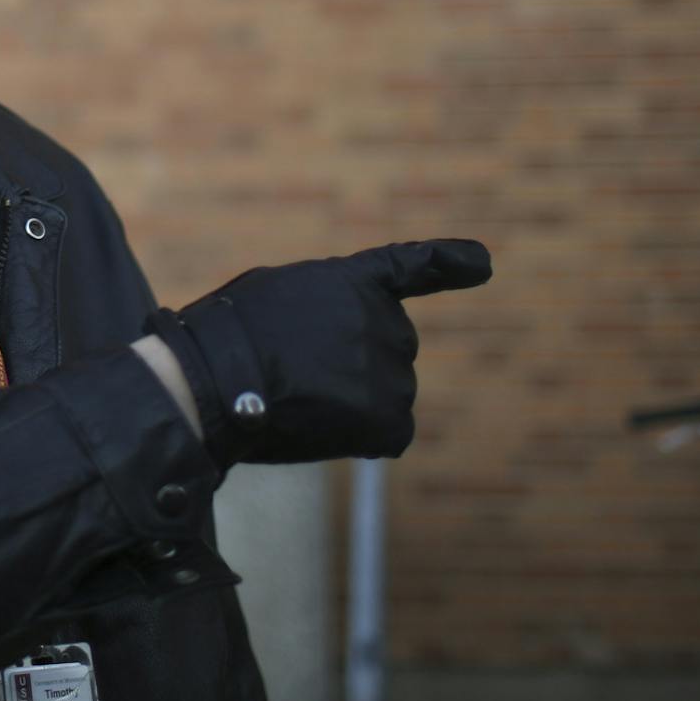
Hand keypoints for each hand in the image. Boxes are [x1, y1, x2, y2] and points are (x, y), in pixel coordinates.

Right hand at [152, 240, 490, 465]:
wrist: (216, 376)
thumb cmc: (228, 337)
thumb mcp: (275, 296)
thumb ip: (319, 311)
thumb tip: (331, 356)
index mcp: (353, 282)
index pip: (411, 267)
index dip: (449, 262)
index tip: (484, 262)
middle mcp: (385, 318)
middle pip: (389, 352)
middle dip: (356, 367)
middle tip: (298, 375)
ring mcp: (392, 368)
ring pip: (388, 396)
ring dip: (353, 404)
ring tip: (299, 399)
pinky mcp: (389, 416)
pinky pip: (391, 434)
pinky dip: (364, 438)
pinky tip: (325, 428)